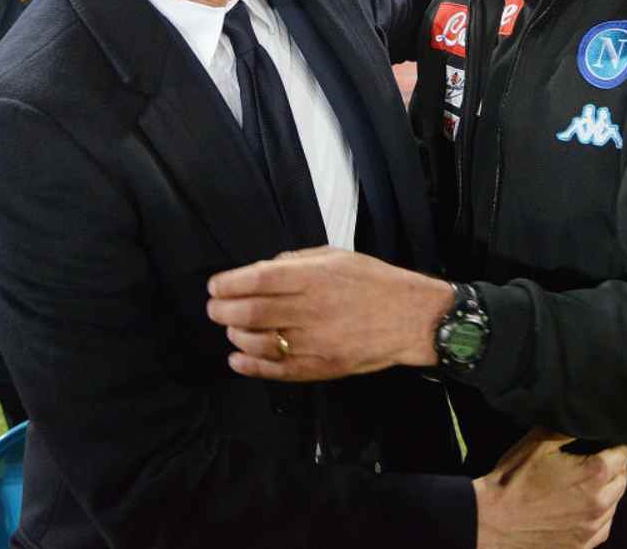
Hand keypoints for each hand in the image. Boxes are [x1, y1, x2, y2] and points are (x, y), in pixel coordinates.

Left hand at [206, 246, 453, 380]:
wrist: (412, 318)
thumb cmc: (375, 282)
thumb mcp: (337, 256)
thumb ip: (298, 261)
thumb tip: (263, 270)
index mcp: (314, 277)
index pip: (258, 279)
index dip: (229, 283)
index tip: (215, 286)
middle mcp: (311, 308)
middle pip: (251, 312)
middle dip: (223, 311)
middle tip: (214, 310)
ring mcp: (316, 342)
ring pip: (259, 342)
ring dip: (236, 337)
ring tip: (232, 331)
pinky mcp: (322, 367)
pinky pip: (278, 370)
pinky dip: (251, 367)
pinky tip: (237, 361)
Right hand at [473, 431, 626, 548]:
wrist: (492, 521)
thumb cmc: (514, 479)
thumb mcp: (538, 442)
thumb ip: (568, 429)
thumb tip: (585, 419)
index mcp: (594, 474)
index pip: (622, 456)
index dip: (613, 446)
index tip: (603, 444)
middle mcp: (600, 503)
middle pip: (623, 480)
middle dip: (614, 469)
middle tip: (596, 462)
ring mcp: (592, 529)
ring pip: (614, 505)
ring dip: (606, 493)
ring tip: (585, 486)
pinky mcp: (582, 546)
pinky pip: (602, 528)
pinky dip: (597, 516)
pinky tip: (581, 509)